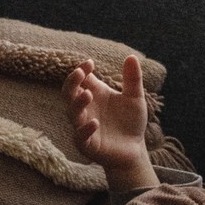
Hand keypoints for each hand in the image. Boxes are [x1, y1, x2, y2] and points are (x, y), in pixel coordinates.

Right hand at [65, 56, 157, 191]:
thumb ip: (133, 79)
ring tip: (88, 94)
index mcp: (95, 94)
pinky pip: (80, 137)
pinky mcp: (87, 144)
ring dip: (77, 104)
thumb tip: (132, 57)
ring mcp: (83, 126)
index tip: (89, 63)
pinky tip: (94, 123)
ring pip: (72, 114)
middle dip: (72, 83)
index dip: (82, 70)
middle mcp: (86, 109)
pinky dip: (85, 129)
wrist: (135, 148)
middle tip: (80, 73)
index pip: (81, 79)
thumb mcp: (135, 97)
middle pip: (69, 94)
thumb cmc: (130, 120)